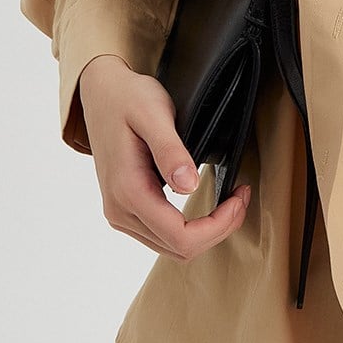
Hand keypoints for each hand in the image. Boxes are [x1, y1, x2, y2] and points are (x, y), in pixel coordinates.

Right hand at [78, 55, 250, 259]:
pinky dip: (190, 228)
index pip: (180, 236)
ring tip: (230, 202)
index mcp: (128, 191)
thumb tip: (188, 186)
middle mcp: (119, 210)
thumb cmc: (128, 98)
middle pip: (178, 248)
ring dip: (206, 232)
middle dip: (218, 230)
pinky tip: (207, 205)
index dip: (217, 226)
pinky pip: (161, 236)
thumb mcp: (154, 114)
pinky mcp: (125, 209)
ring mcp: (120, 213)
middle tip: (241, 198)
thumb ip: (170, 151)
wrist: (101, 94)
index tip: (238, 198)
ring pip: (171, 247)